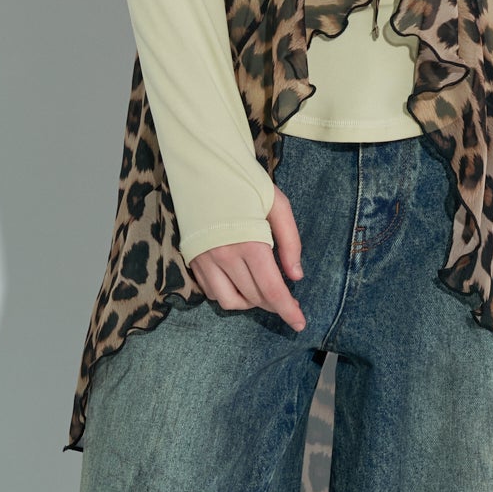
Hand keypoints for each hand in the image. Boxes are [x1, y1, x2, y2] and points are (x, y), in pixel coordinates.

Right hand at [189, 185, 306, 331]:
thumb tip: (296, 277)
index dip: (288, 311)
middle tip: (287, 297)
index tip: (300, 324)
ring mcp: (205, 260)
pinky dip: (228, 293)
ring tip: (261, 290)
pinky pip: (210, 291)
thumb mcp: (278, 205)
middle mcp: (225, 257)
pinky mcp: (192, 259)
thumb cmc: (246, 183)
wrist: (205, 167)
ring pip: (229, 302)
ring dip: (249, 302)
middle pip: (254, 298)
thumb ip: (291, 243)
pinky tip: (239, 280)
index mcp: (251, 244)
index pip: (272, 290)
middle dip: (274, 304)